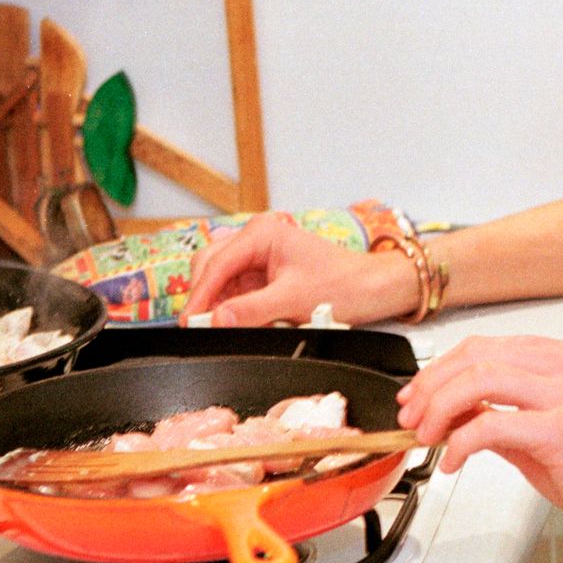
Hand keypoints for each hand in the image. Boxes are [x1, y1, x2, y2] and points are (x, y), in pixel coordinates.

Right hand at [182, 215, 417, 326]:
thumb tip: (217, 320)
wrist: (374, 289)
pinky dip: (234, 310)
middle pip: (210, 267)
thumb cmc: (344, 284)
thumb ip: (253, 310)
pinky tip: (238, 324)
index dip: (200, 296)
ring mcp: (258, 259)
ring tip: (221, 328)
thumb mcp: (295, 299)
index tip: (189, 323)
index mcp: (262, 233)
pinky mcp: (264, 278)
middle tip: (199, 328)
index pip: (216, 264)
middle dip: (204, 298)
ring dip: (219, 305)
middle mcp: (256, 241)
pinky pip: (237, 294)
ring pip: (220, 282)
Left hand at [396, 334, 562, 553]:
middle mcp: (561, 368)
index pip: (480, 348)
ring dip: (438, 409)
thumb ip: (496, 415)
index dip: (437, 370)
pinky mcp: (560, 429)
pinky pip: (489, 426)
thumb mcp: (537, 433)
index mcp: (556, 359)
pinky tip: (452, 461)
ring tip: (426, 437)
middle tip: (411, 417)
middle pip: (473, 358)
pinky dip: (459, 443)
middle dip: (429, 387)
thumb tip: (450, 413)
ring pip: (477, 381)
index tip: (415, 396)